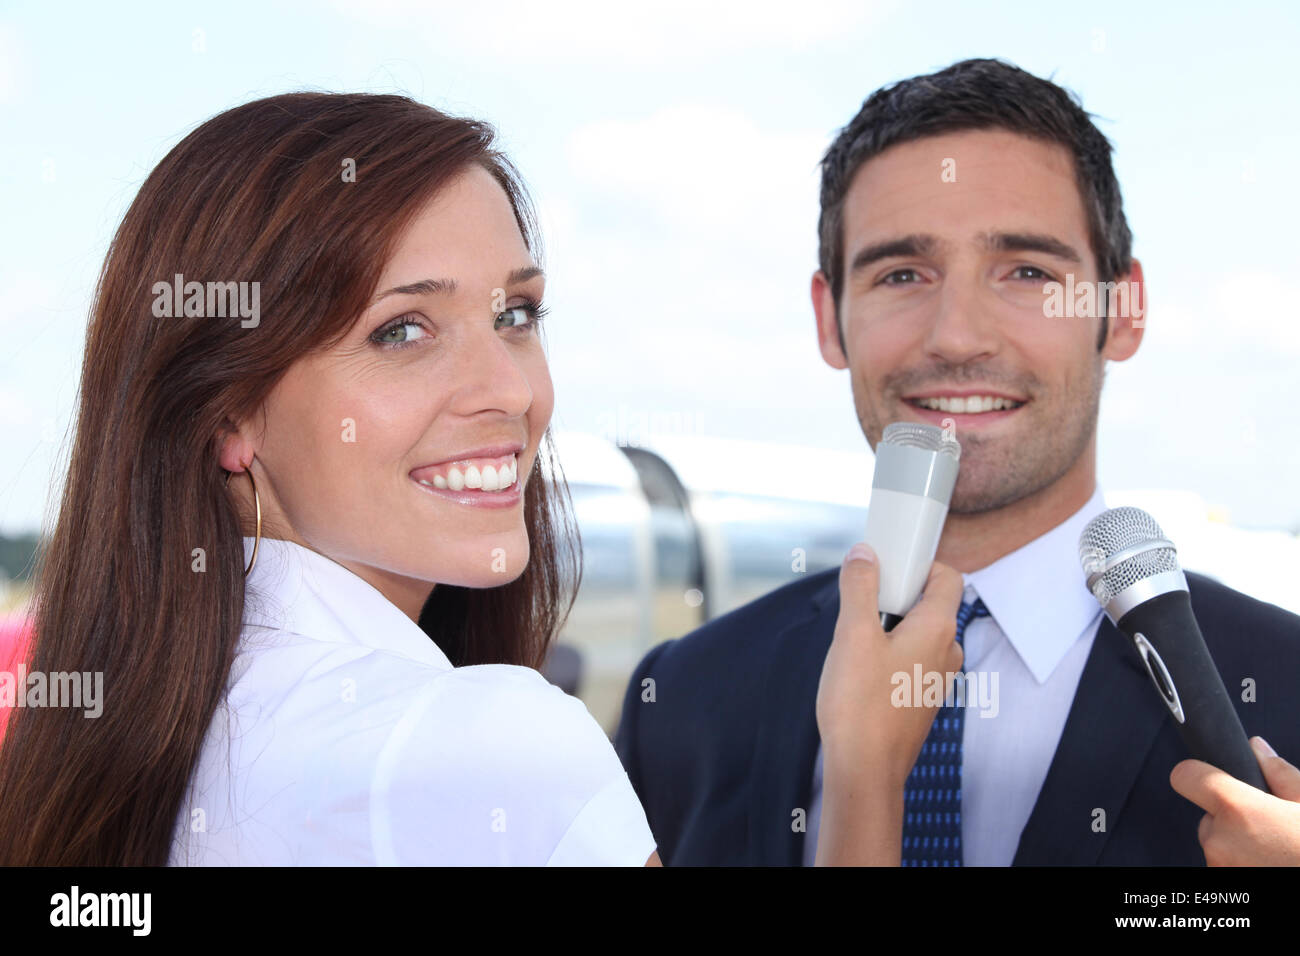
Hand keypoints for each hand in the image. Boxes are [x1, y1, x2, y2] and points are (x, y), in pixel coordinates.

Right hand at [814, 543, 963, 864]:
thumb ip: (860, 588)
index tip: (887, 565)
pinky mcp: (922, 699)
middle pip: (929, 603)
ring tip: (855, 643)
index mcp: (938, 629)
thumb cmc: (861, 707)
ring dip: (889, 627)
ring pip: (918, 633)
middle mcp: (946, 652)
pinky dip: (889, 653)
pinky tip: (860, 671)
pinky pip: (911, 659)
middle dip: (895, 596)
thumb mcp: (852, 635)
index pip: (948, 576)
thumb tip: (864, 554)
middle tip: (861, 606)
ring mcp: (937, 678)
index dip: (919, 563)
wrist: (865, 771)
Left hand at [1170, 736, 1299, 865]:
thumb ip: (1278, 774)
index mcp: (1238, 810)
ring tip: (1277, 850)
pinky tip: (1272, 864)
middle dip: (1231, 818)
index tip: (1210, 776)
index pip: (1185, 776)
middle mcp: (1220, 840)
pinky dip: (1242, 864)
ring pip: (1218, 845)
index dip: (1198, 773)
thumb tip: (1257, 749)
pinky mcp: (1227, 887)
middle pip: (1208, 816)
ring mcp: (1220, 868)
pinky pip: (1226, 866)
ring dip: (1238, 844)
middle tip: (1270, 827)